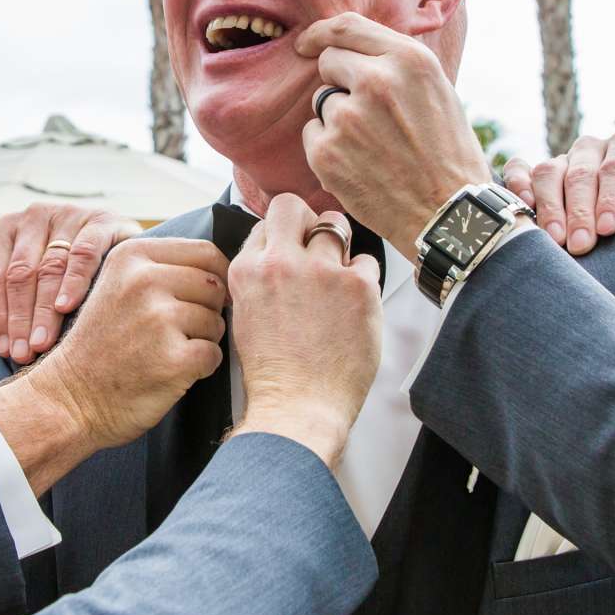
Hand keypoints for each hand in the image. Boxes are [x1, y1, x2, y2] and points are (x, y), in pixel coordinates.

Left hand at [0, 204, 137, 362]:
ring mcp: (69, 214)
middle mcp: (35, 216)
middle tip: (23, 355)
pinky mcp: (101, 221)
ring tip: (42, 344)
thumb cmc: (66, 276)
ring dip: (43, 309)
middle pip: (20, 273)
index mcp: (9, 228)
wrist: (120, 250)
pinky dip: (73, 281)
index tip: (5, 351)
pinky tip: (67, 308)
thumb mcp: (27, 292)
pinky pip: (83, 252)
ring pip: (49, 266)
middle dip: (20, 318)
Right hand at [23, 237, 228, 455]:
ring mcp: (158, 319)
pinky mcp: (173, 358)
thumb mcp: (117, 286)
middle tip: (175, 333)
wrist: (70, 398)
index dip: (217, 276)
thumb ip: (160, 268)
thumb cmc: (102, 345)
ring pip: (217, 322)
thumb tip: (221, 269)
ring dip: (203, 341)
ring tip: (167, 351)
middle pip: (215, 287)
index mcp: (133, 256)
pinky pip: (214, 355)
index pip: (206, 252)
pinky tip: (172, 371)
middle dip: (207, 312)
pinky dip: (201, 368)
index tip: (206, 298)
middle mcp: (144, 281)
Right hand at [228, 195, 381, 468]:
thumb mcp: (246, 317)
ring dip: (340, 244)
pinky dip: (365, 280)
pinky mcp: (357, 285)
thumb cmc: (275, 375)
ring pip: (336, 225)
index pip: (265, 224)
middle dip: (307, 219)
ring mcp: (320, 271)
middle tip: (318, 242)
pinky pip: (368, 262)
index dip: (282, 235)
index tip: (293, 249)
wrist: (298, 408)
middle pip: (292, 206)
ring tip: (340, 273)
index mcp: (247, 271)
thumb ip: (259, 280)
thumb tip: (277, 259)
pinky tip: (356, 305)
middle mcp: (280, 263)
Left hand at [295, 13, 490, 256]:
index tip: (307, 43)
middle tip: (368, 115)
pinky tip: (360, 166)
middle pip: (329, 61)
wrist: (448, 214)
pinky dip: (328, 149)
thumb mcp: (437, 92)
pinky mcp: (326, 151)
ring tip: (374, 146)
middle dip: (339, 81)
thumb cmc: (447, 155)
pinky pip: (312, 134)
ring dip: (338, 118)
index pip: (347, 26)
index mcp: (409, 60)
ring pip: (322, 101)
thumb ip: (396, 65)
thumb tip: (353, 49)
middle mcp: (376, 81)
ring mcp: (347, 116)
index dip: (321, 33)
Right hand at [498, 132, 614, 254]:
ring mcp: (562, 159)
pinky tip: (522, 208)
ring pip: (548, 171)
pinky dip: (516, 184)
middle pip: (581, 172)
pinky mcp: (535, 172)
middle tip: (581, 245)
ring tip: (554, 240)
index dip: (611, 198)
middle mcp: (593, 149)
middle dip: (579, 210)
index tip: (608, 229)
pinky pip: (519, 168)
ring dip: (548, 206)